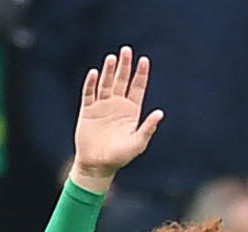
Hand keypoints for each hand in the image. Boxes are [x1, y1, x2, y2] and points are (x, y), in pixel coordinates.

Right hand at [70, 46, 162, 192]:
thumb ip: (148, 128)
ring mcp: (102, 106)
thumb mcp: (137, 143)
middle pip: (122, 80)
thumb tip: (160, 113)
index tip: (144, 60)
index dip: (141, 74)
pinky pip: (89, 93)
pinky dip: (91, 83)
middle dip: (124, 66)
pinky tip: (95, 73)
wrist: (97, 165)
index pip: (138, 87)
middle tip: (126, 50)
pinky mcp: (87, 110)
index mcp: (131, 111)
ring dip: (108, 71)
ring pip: (106, 83)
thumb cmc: (120, 157)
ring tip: (112, 58)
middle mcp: (117, 105)